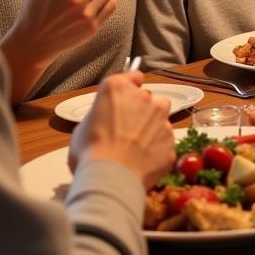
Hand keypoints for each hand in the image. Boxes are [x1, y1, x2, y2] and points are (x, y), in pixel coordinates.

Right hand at [69, 71, 173, 189]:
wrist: (111, 178)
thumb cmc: (90, 151)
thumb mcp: (83, 126)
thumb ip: (101, 115)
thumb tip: (105, 121)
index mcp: (118, 88)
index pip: (133, 76)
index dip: (131, 85)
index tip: (128, 94)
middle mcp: (144, 97)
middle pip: (148, 98)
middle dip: (141, 110)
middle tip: (127, 128)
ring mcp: (162, 117)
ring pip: (161, 117)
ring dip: (152, 126)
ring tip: (137, 146)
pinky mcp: (171, 139)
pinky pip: (165, 140)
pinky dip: (157, 148)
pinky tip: (143, 160)